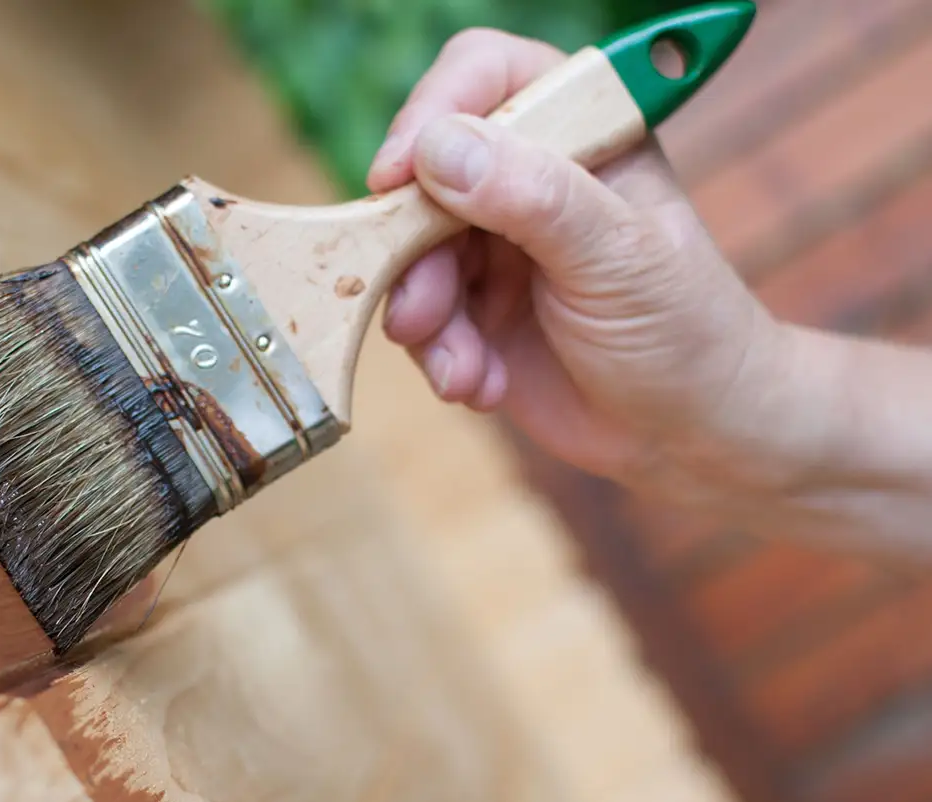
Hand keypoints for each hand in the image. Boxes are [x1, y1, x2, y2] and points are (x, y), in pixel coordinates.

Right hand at [367, 29, 790, 492]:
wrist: (692, 436)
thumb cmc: (685, 331)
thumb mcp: (617, 257)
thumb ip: (533, 198)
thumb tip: (439, 149)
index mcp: (580, 134)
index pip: (486, 76)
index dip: (433, 113)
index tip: (398, 176)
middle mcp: (528, 179)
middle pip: (423, 172)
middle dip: (412, 248)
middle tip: (423, 312)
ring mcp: (493, 245)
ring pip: (406, 251)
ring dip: (425, 317)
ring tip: (465, 369)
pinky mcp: (472, 310)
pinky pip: (418, 317)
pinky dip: (438, 355)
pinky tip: (480, 384)